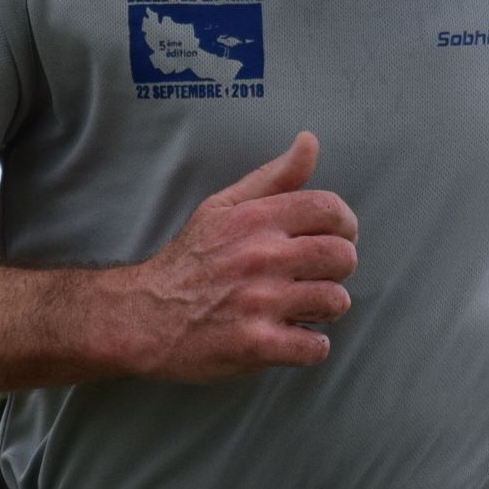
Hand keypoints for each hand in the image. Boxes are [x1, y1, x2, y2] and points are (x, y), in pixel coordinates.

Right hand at [112, 132, 358, 381]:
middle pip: (342, 256)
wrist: (143, 316)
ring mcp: (259, 302)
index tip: (336, 238)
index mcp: (255, 219)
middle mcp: (260, 256)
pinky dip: (310, 347)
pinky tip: (291, 338)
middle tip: (315, 277)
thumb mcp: (222, 206)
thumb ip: (273, 177)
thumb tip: (310, 141)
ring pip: (335, 301)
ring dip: (326, 310)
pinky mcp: (257, 345)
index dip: (345, 225)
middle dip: (338, 269)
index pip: (330, 209)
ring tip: (302, 308)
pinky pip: (315, 347)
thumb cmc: (189, 262)